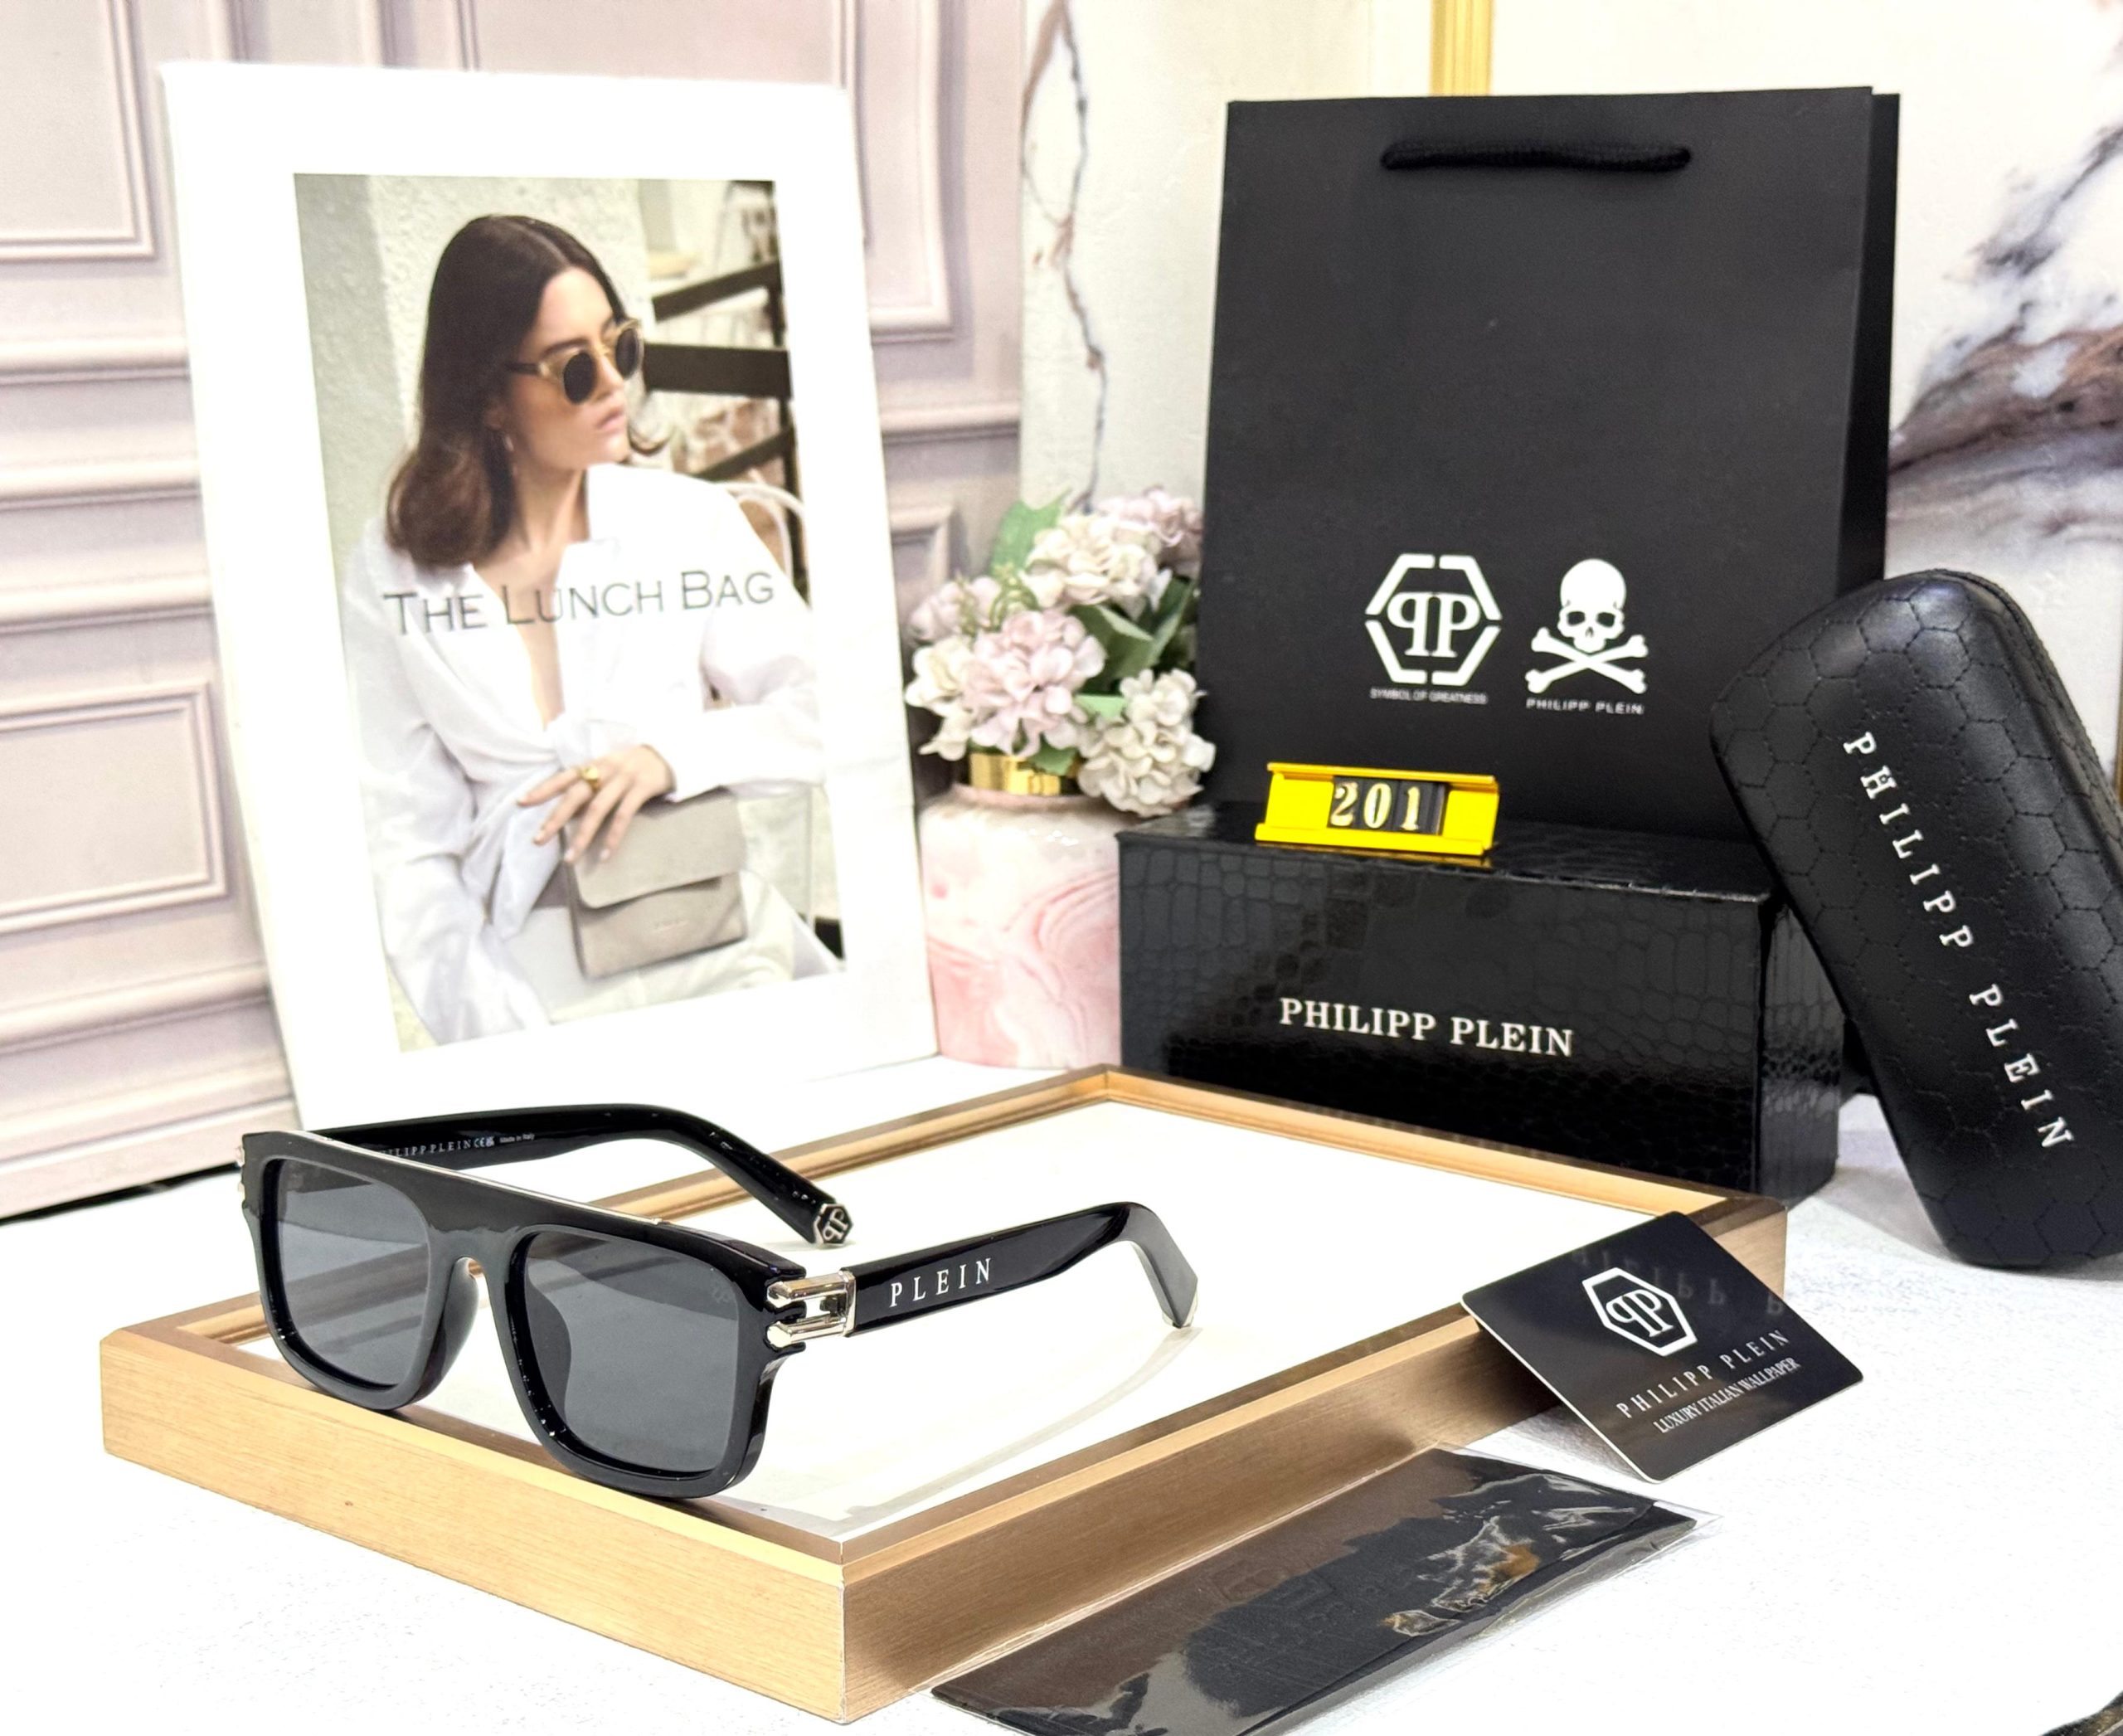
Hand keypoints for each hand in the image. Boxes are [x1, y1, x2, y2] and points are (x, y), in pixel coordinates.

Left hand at [520, 745, 675, 863]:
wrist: (672, 752)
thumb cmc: (638, 764)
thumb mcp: (613, 767)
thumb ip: (594, 782)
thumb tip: (571, 808)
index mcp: (596, 763)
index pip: (564, 776)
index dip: (543, 789)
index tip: (522, 803)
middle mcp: (606, 769)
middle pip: (575, 795)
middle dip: (555, 818)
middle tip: (539, 840)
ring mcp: (624, 778)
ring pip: (597, 809)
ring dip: (582, 835)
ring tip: (570, 858)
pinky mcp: (642, 788)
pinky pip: (624, 815)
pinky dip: (613, 837)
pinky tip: (604, 855)